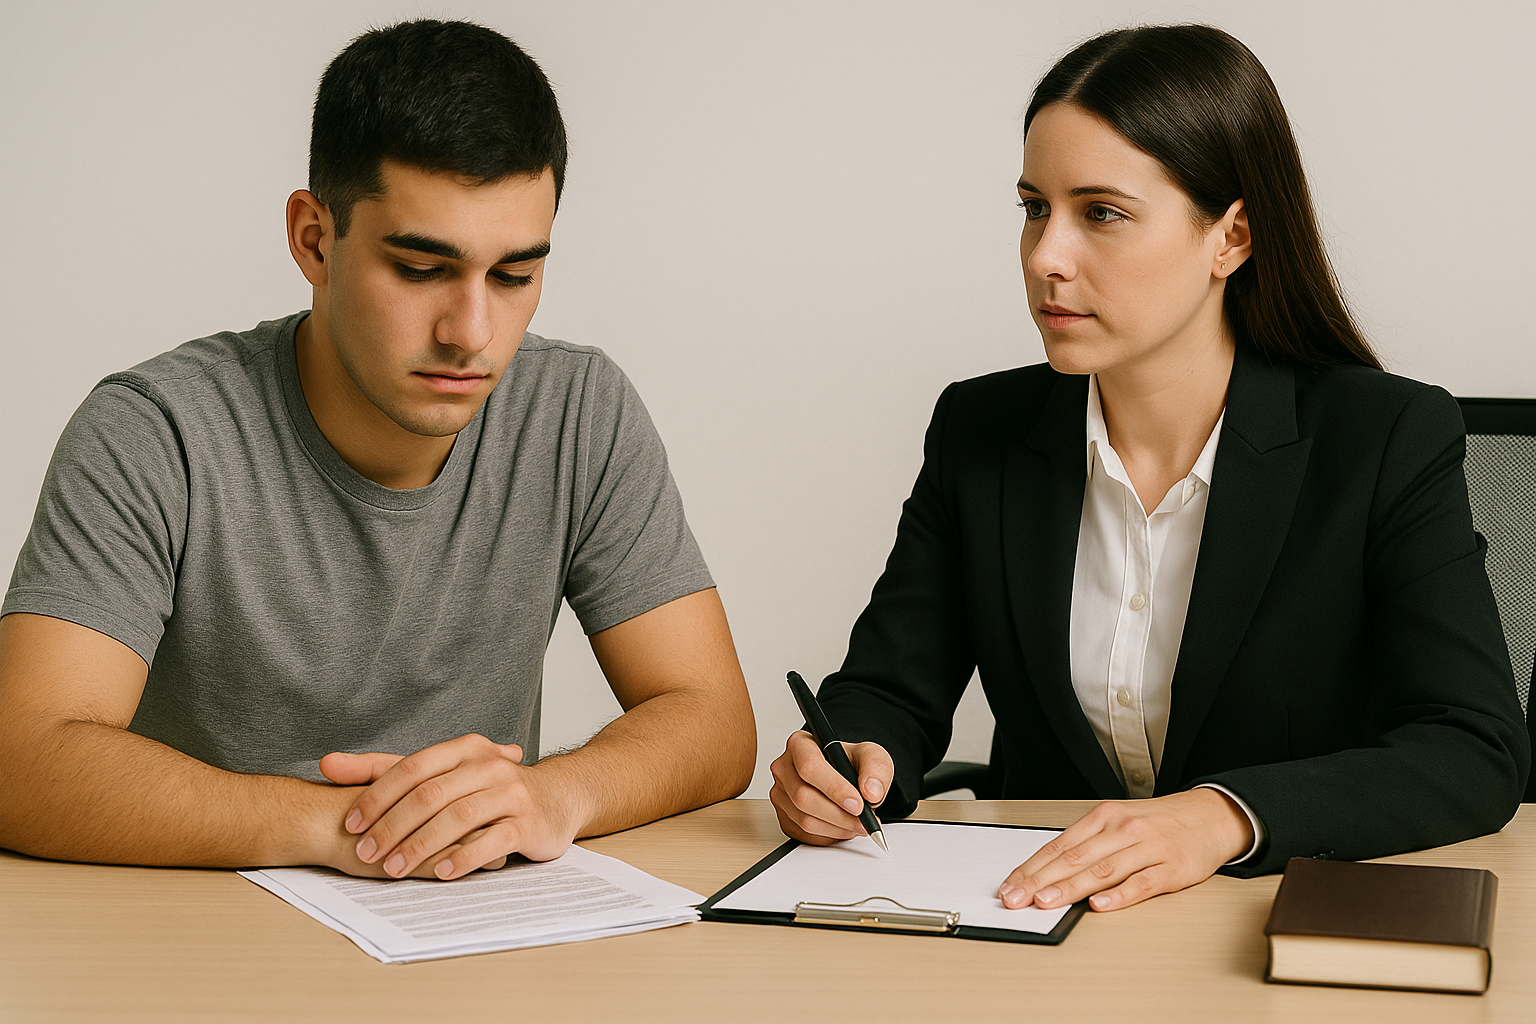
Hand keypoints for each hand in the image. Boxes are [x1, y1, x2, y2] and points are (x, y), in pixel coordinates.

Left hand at [319, 733, 583, 880]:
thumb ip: (383, 769)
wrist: (557, 796)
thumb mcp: (439, 773)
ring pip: (459, 817)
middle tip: (366, 853)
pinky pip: (493, 839)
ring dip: (422, 845)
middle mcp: (488, 765)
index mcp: (463, 749)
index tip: (351, 825)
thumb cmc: (487, 788)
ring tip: (395, 869)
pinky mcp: (529, 822)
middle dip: (393, 826)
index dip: (377, 796)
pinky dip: (465, 857)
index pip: (411, 767)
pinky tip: (443, 873)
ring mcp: (511, 793)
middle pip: (431, 794)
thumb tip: (326, 763)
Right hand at [768, 730, 893, 844]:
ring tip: (858, 824)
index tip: (857, 804)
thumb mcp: (872, 756)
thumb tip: (870, 792)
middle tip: (864, 821)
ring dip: (837, 828)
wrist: (846, 777)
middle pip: (804, 797)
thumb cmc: (852, 762)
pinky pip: (804, 834)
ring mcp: (781, 794)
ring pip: (805, 820)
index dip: (834, 788)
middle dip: (839, 815)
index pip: (810, 767)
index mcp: (800, 744)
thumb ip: (876, 769)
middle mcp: (785, 768)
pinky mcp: (784, 817)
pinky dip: (828, 836)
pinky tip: (843, 827)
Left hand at [994, 789, 1252, 912]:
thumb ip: (1086, 845)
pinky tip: (1099, 905)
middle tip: (1017, 899)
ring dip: (1072, 887)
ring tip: (1047, 901)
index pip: (1058, 846)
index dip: (1031, 868)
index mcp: (1103, 817)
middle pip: (1074, 857)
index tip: (1010, 887)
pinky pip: (1141, 883)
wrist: (1209, 816)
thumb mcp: (1117, 824)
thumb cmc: (1156, 824)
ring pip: (1103, 869)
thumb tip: (1046, 873)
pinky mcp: (1171, 868)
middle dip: (1041, 880)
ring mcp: (1147, 848)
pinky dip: (1119, 895)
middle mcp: (1122, 829)